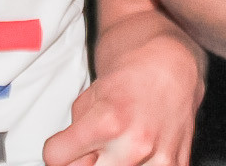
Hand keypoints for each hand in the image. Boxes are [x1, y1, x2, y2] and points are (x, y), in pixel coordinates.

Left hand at [43, 33, 201, 165]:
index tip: (63, 146)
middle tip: (94, 147)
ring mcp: (157, 161)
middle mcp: (133, 146)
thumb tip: (67, 160)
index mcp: (107, 123)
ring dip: (112, 164)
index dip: (57, 150)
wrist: (169, 69)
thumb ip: (72, 134)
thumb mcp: (87, 99)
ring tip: (119, 146)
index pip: (55, 158)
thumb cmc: (130, 80)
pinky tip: (140, 150)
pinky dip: (138, 164)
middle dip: (85, 161)